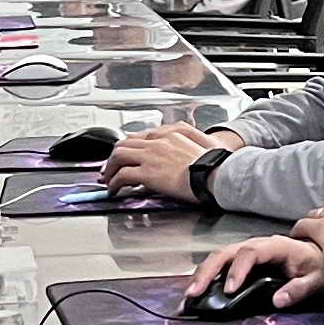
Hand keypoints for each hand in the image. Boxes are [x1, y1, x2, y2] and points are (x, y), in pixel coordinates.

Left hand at [104, 122, 236, 201]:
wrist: (214, 174)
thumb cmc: (212, 164)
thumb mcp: (201, 144)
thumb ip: (186, 142)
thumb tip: (180, 152)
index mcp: (169, 134)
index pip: (140, 137)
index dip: (128, 148)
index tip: (124, 157)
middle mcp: (156, 142)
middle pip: (124, 144)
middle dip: (113, 157)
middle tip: (110, 169)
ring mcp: (150, 156)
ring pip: (118, 156)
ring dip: (110, 169)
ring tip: (108, 180)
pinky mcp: (147, 172)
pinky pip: (122, 175)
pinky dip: (114, 183)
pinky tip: (114, 190)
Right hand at [183, 232, 323, 308]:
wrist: (320, 261)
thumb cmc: (319, 268)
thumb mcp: (317, 281)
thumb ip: (300, 289)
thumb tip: (278, 300)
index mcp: (276, 246)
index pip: (251, 253)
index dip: (237, 269)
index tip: (229, 289)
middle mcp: (257, 246)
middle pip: (226, 252)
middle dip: (207, 271)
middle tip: (195, 293)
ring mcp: (247, 253)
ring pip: (218, 258)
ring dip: (202, 275)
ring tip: (189, 295)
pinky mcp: (242, 262)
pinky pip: (220, 266)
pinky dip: (206, 278)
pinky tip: (196, 293)